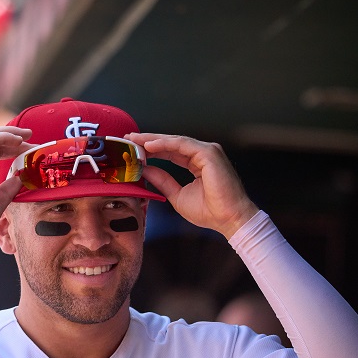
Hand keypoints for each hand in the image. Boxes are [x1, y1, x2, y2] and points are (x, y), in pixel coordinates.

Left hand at [126, 133, 258, 238]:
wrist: (229, 219)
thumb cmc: (209, 211)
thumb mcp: (177, 195)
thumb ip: (162, 180)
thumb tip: (145, 169)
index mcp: (197, 163)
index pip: (170, 152)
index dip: (151, 150)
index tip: (132, 150)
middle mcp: (203, 154)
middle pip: (171, 144)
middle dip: (148, 140)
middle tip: (128, 138)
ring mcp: (207, 151)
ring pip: (175, 141)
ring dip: (153, 140)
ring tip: (134, 140)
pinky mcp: (209, 153)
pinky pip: (182, 145)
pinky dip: (164, 144)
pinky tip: (149, 145)